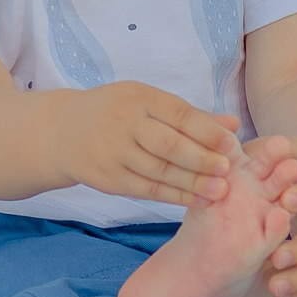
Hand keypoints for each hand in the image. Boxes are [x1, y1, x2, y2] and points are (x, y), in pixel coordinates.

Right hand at [55, 82, 241, 207]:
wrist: (63, 132)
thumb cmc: (116, 113)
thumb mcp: (147, 102)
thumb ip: (190, 115)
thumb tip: (233, 124)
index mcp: (138, 98)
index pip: (177, 114)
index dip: (206, 131)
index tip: (230, 144)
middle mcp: (124, 123)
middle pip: (168, 145)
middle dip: (201, 159)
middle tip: (228, 170)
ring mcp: (114, 153)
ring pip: (159, 171)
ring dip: (193, 183)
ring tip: (221, 190)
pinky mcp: (108, 179)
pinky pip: (147, 190)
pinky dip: (175, 196)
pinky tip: (198, 199)